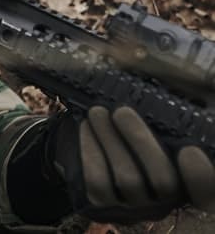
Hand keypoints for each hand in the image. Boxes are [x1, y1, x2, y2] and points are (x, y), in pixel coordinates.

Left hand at [50, 106, 214, 222]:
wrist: (101, 143)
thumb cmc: (140, 126)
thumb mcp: (168, 120)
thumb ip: (186, 112)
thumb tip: (210, 82)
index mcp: (189, 179)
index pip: (208, 192)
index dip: (202, 177)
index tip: (189, 150)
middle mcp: (167, 199)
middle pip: (164, 181)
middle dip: (140, 141)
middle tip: (122, 111)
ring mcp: (136, 206)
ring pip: (127, 180)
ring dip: (110, 140)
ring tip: (98, 111)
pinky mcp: (104, 204)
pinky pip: (97, 182)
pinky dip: (90, 151)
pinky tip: (86, 127)